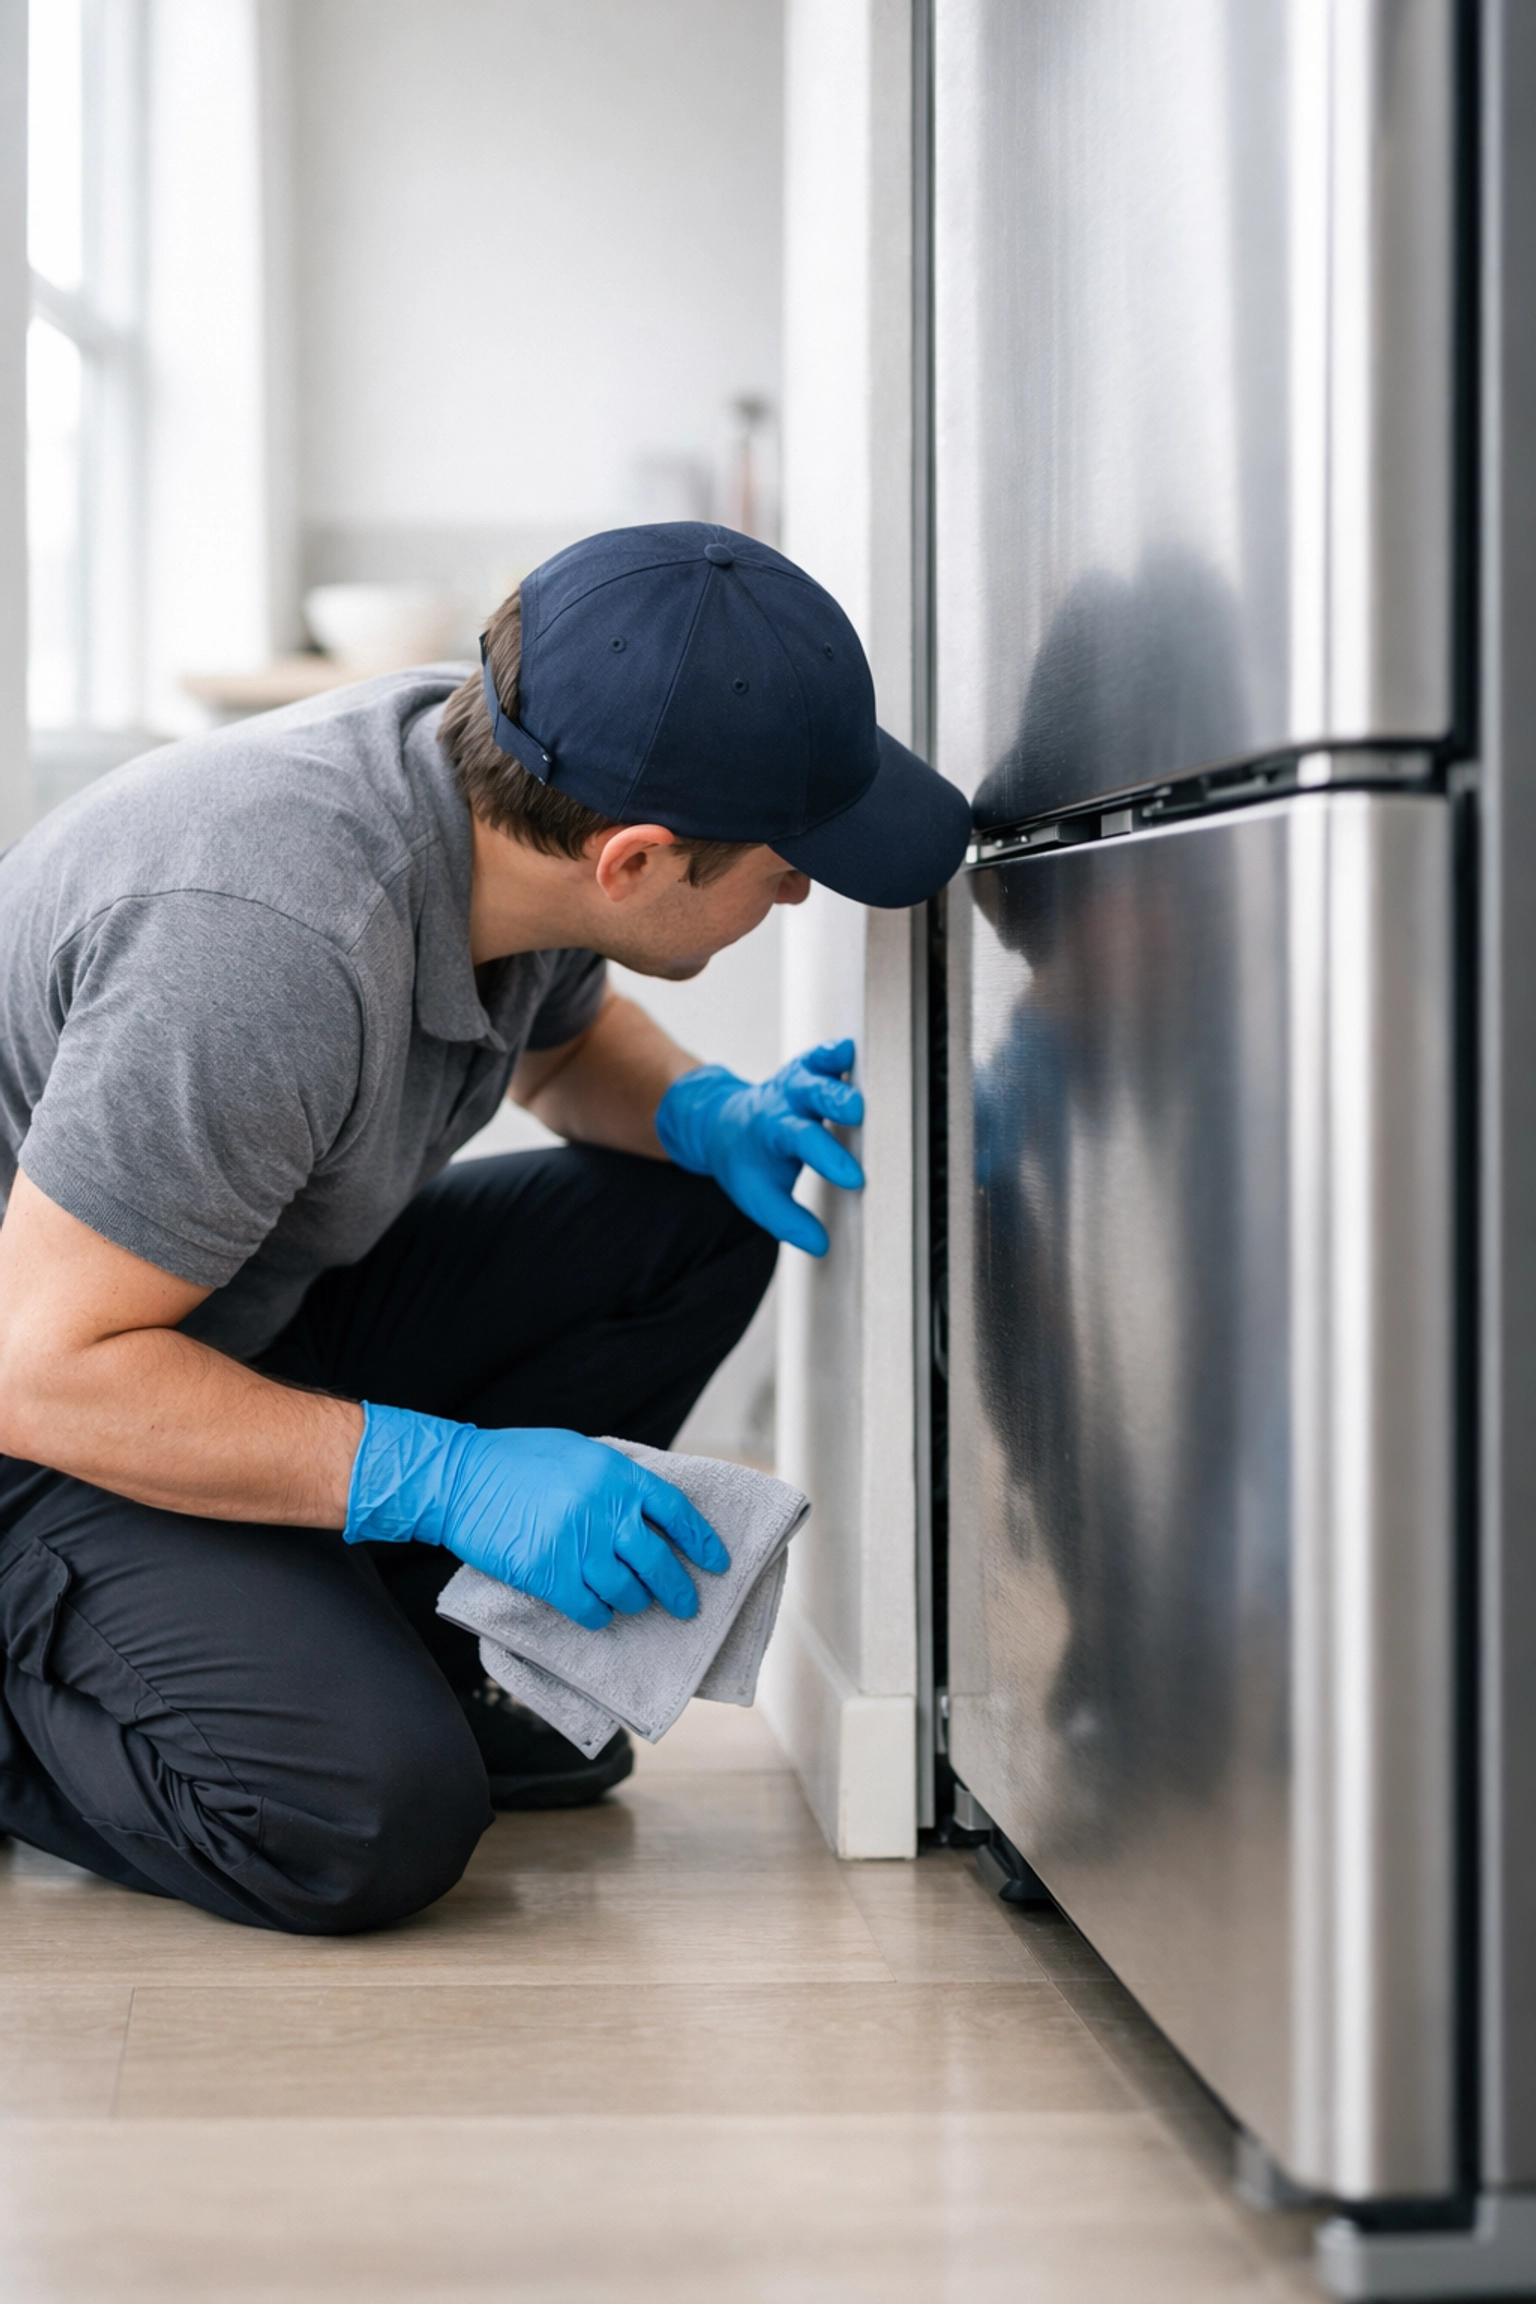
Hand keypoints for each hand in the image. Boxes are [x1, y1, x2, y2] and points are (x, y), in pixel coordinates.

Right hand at [344, 1403, 729, 1630]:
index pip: (675, 1511)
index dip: (701, 1540)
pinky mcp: (547, 1574)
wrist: (460, 1478)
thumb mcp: (579, 1452)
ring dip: (634, 1602)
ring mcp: (576, 1544)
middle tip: (686, 1606)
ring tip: (634, 1603)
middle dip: (677, 1589)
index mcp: (616, 1474)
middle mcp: (603, 1510)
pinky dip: (599, 1616)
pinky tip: (598, 1613)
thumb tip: (647, 1511)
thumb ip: (615, 1480)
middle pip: (657, 1561)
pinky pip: (589, 1608)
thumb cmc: (518, 1460)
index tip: (717, 1562)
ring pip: (626, 1591)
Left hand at [655, 1039, 864, 1255]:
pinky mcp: (807, 1070)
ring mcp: (795, 1082)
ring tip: (856, 1064)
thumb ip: (788, 1221)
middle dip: (833, 1100)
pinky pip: (819, 1056)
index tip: (854, 1177)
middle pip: (809, 1095)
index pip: (802, 1142)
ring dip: (835, 1069)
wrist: (720, 1122)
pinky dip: (834, 1051)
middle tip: (856, 1111)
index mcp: (772, 1132)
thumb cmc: (746, 1161)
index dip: (828, 1159)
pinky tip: (848, 1048)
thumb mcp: (758, 1197)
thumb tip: (819, 1244)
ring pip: (814, 1069)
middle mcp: (784, 1102)